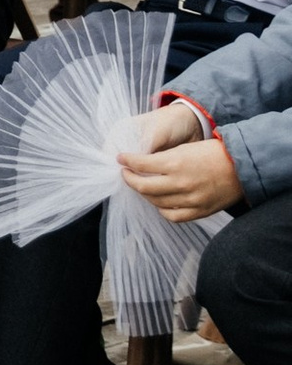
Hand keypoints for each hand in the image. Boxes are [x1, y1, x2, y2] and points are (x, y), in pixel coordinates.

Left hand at [119, 109, 242, 218]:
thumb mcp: (186, 147)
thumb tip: (141, 162)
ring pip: (155, 202)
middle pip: (143, 187)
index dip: (127, 161)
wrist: (243, 167)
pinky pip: (172, 216)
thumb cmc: (214, 153)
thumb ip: (164, 158)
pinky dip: (162, 209)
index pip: (141, 164)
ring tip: (142, 185)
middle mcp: (180, 183)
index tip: (120, 159)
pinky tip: (159, 201)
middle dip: (129, 179)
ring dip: (144, 194)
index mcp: (175, 163)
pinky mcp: (199, 211)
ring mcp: (190, 200)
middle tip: (126, 173)